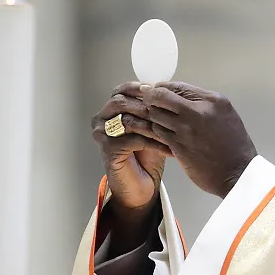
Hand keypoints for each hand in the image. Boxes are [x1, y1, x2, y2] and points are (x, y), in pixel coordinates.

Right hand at [91, 82, 172, 214]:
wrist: (141, 186)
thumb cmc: (147, 156)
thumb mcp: (152, 127)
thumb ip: (154, 110)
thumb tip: (166, 89)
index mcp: (110, 110)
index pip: (121, 90)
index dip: (140, 88)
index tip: (160, 91)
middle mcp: (101, 119)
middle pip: (121, 102)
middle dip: (147, 105)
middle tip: (168, 111)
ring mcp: (102, 134)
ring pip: (127, 120)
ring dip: (152, 124)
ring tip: (173, 129)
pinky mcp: (108, 149)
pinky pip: (133, 139)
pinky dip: (154, 143)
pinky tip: (169, 148)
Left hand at [139, 82, 257, 197]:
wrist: (237, 173)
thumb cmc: (234, 146)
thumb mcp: (226, 115)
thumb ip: (205, 103)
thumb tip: (180, 96)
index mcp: (213, 101)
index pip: (179, 86)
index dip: (163, 87)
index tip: (157, 91)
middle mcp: (198, 111)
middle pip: (162, 96)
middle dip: (152, 98)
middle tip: (149, 103)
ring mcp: (187, 129)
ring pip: (156, 114)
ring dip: (153, 115)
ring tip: (156, 119)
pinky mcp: (178, 145)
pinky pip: (158, 131)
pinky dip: (156, 130)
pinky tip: (160, 132)